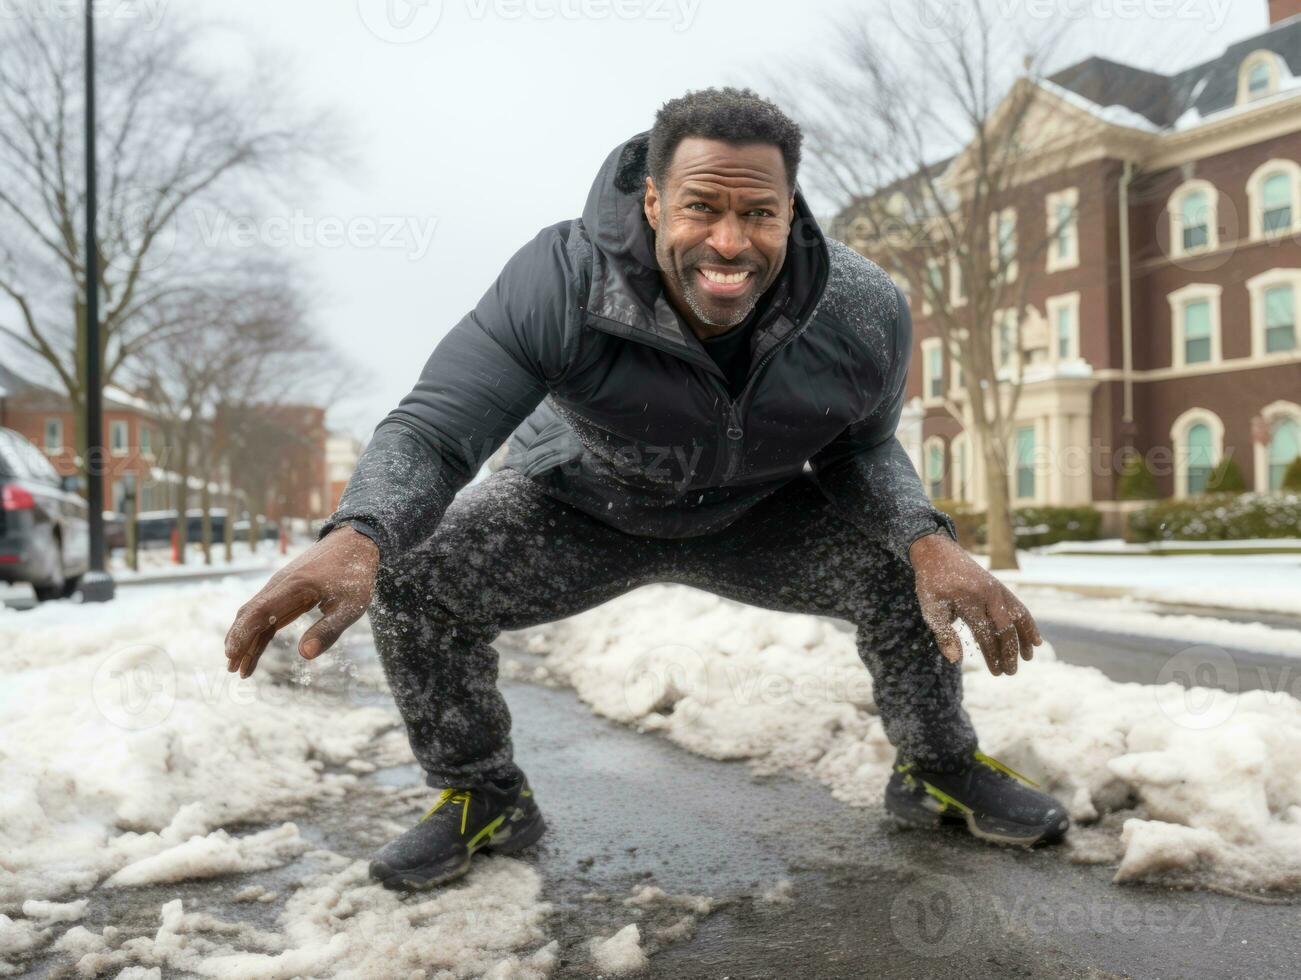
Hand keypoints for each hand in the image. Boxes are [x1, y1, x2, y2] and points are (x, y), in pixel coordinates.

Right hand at [224, 525, 379, 678]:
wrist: (355, 542)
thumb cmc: (354, 574)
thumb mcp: (351, 606)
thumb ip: (329, 630)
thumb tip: (305, 655)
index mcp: (294, 586)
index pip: (259, 612)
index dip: (243, 634)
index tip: (232, 655)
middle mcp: (280, 584)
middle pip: (250, 614)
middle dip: (238, 641)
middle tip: (231, 669)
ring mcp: (280, 586)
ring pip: (254, 615)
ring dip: (245, 640)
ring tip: (238, 668)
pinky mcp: (285, 590)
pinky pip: (266, 613)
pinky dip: (258, 632)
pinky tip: (255, 650)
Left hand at [908, 531, 1041, 676]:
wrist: (937, 553)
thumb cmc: (931, 584)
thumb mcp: (930, 609)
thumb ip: (944, 634)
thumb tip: (956, 660)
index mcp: (969, 601)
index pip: (986, 634)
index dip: (993, 655)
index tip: (997, 672)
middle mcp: (987, 594)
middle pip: (1005, 628)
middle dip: (1010, 651)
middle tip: (1010, 672)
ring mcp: (996, 589)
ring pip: (1017, 616)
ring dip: (1024, 638)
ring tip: (1028, 657)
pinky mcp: (999, 586)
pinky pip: (1018, 605)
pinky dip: (1027, 621)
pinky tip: (1035, 638)